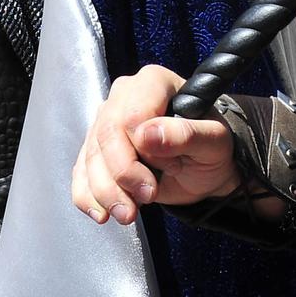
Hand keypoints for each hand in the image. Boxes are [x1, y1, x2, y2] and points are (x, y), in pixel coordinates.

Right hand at [72, 64, 241, 225]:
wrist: (203, 169)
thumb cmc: (211, 147)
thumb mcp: (214, 142)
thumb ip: (186, 134)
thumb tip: (147, 134)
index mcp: (154, 82)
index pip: (131, 114)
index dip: (144, 150)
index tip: (168, 170)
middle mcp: (124, 96)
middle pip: (106, 135)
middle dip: (122, 175)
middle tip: (147, 197)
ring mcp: (106, 122)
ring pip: (91, 157)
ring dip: (107, 192)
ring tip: (129, 213)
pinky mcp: (96, 149)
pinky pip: (81, 173)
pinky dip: (88, 197)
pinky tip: (103, 213)